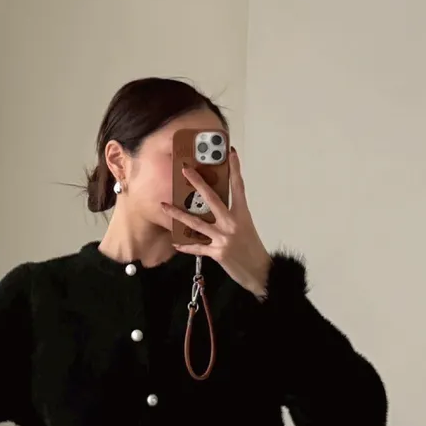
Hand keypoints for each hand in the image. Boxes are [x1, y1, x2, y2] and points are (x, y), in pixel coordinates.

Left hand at [161, 148, 271, 297]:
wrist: (260, 272)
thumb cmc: (252, 249)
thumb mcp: (246, 227)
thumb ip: (232, 216)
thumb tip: (215, 207)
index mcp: (242, 214)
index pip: (239, 187)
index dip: (235, 169)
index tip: (230, 154)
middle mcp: (232, 223)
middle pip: (212, 199)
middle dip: (198, 183)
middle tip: (186, 170)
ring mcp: (224, 238)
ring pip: (196, 223)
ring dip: (178, 214)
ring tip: (165, 206)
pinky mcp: (217, 253)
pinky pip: (197, 248)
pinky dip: (186, 246)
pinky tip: (175, 242)